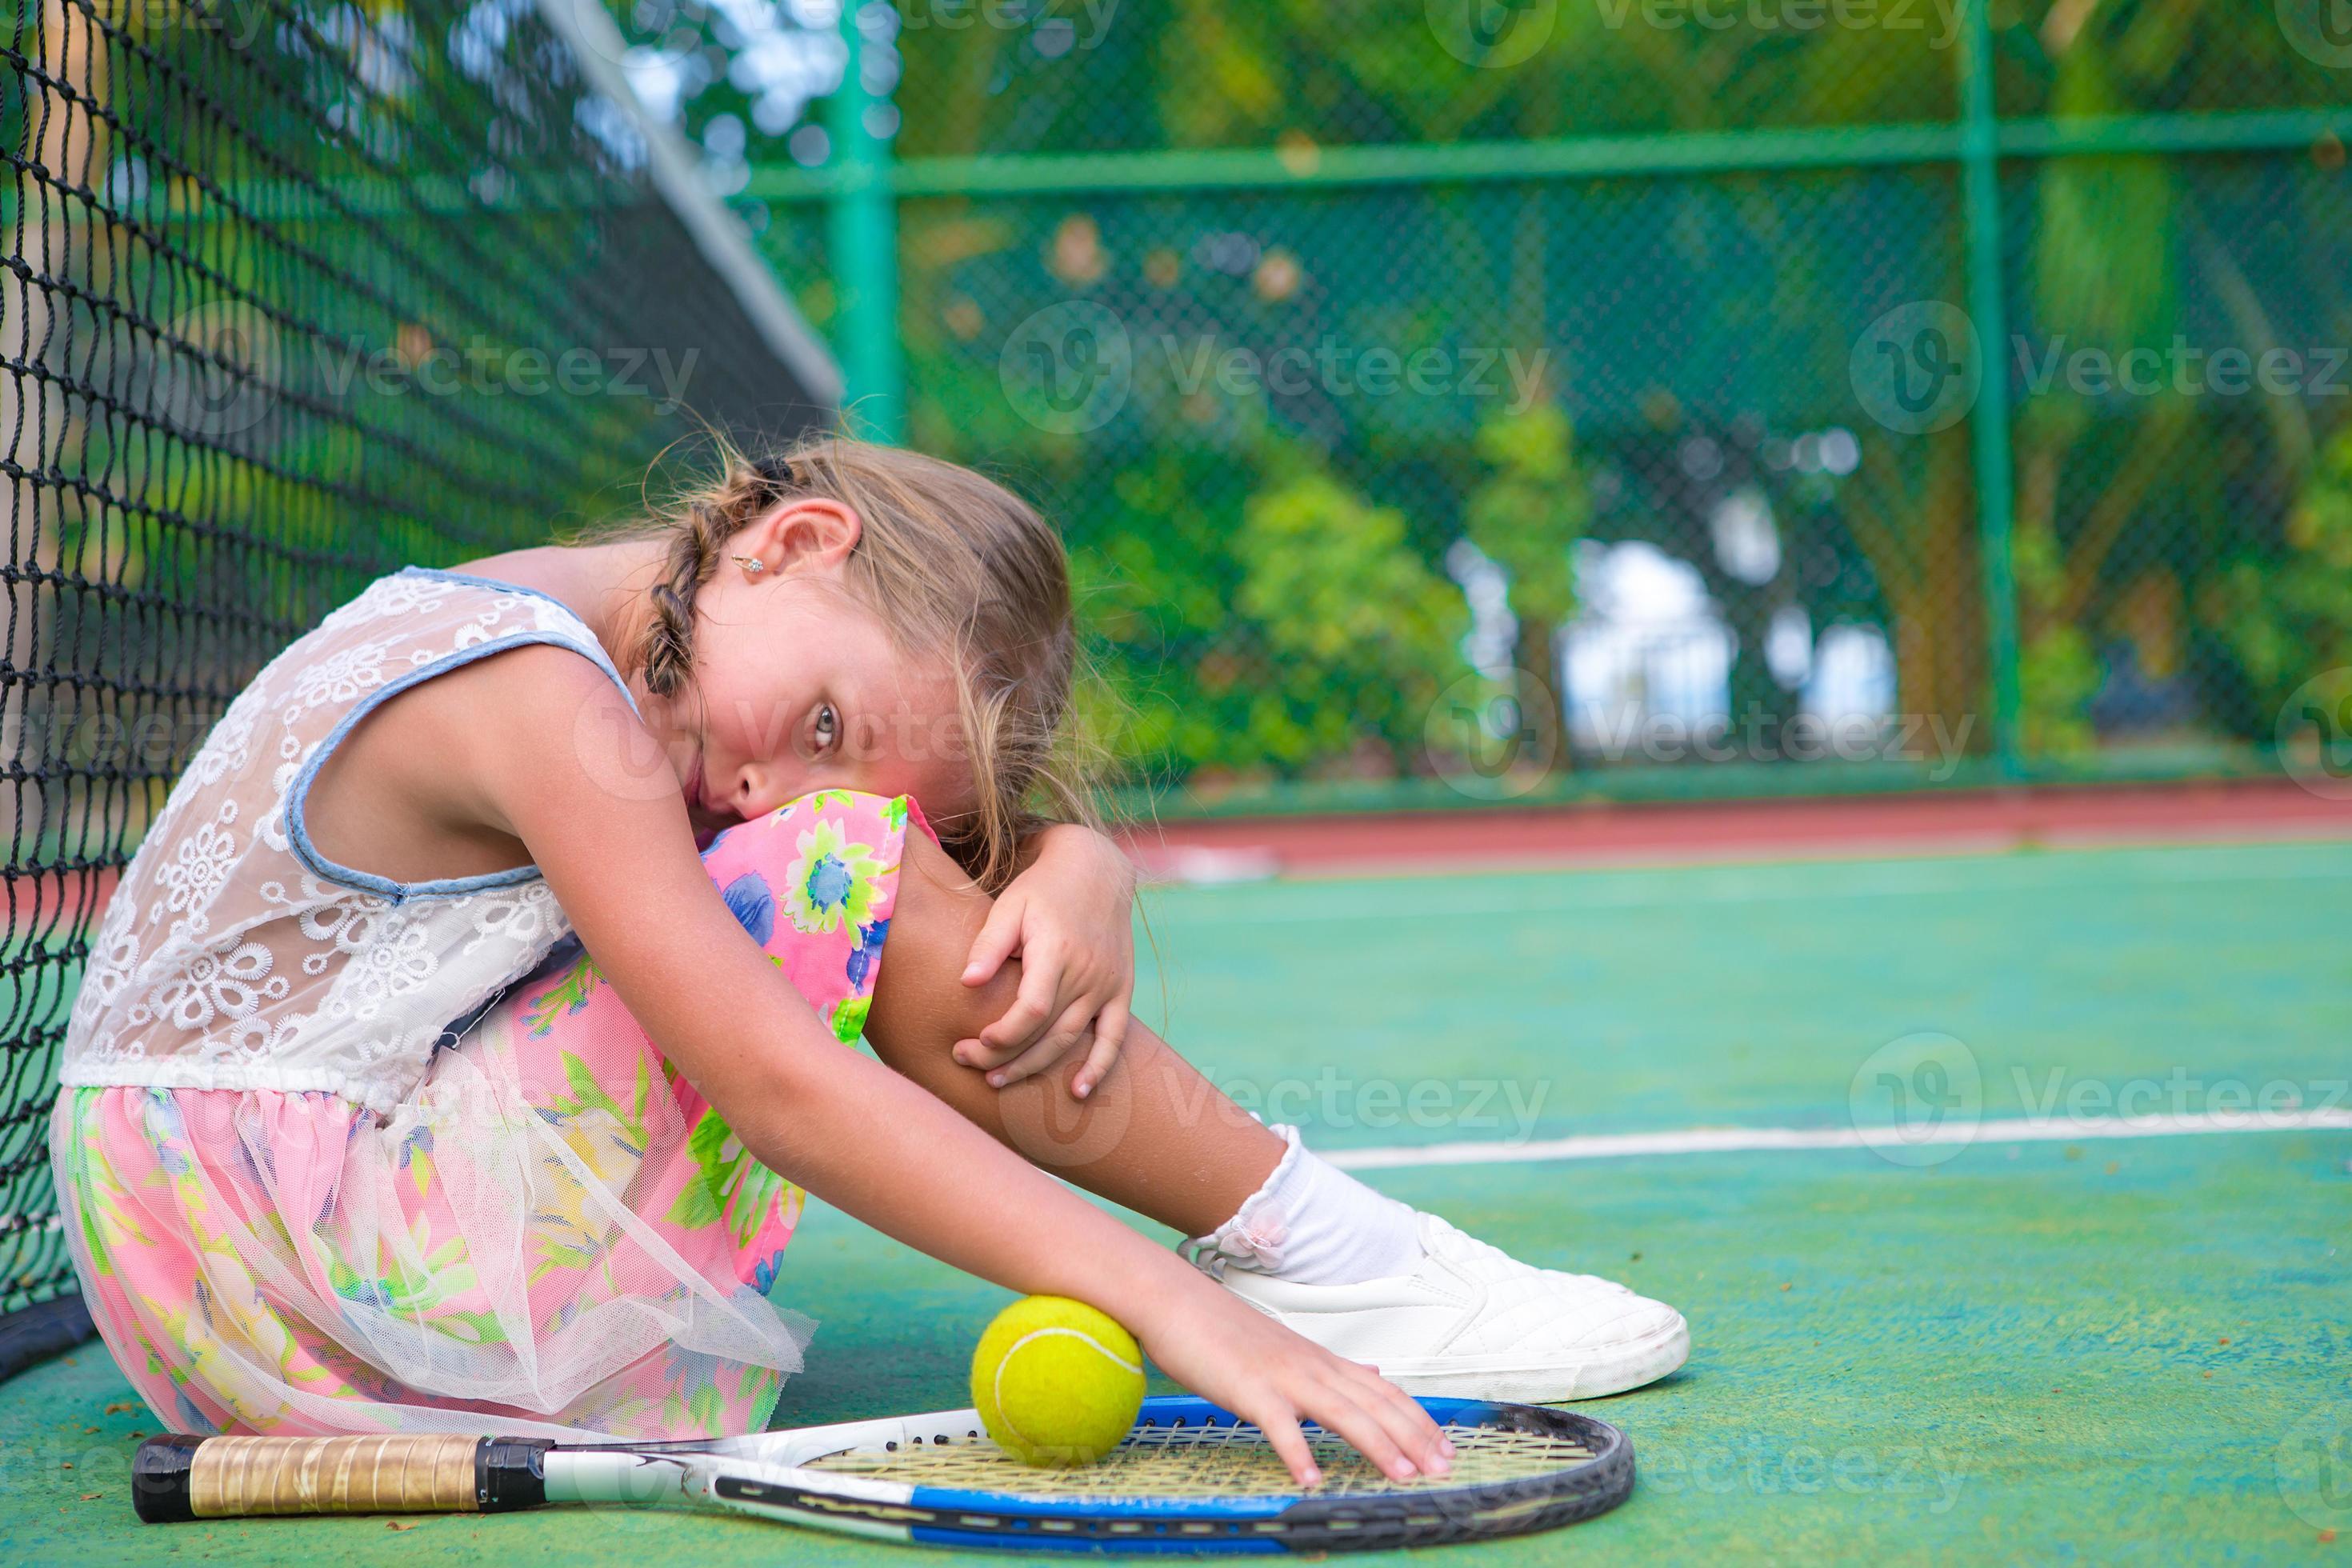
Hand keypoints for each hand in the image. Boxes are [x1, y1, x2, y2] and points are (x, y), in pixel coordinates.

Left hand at [958, 825, 1136, 1097]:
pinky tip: (1079, 1092)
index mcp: (1057, 951)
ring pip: (1071, 1040)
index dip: (1002, 1034)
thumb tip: (966, 983)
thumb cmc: (1042, 889)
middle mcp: (1087, 972)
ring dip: (1035, 1067)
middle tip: (968, 1064)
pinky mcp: (1120, 990)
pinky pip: (1113, 1037)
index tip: (973, 1041)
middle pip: (1045, 1032)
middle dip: (1004, 1056)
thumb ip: (989, 944)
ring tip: (999, 1079)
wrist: (1096, 870)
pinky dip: (1099, 1066)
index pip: (1031, 1010)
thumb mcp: (1009, 905)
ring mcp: (1107, 984)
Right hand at [1134, 1280, 1453, 1488]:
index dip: (1419, 1421)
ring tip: (1402, 1477)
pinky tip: (1310, 1481)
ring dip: (1376, 1445)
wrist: (1179, 1302)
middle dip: (1414, 1438)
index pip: (1385, 1394)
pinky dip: (1296, 1453)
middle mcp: (1313, 1368)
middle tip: (1444, 1469)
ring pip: (1341, 1413)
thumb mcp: (1291, 1349)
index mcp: (1323, 1362)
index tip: (1446, 1449)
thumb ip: (1334, 1368)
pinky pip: (1277, 1426)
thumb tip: (1374, 1375)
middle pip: (1374, 1405)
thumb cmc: (1228, 1332)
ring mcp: (1282, 1377)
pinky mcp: (1249, 1389)